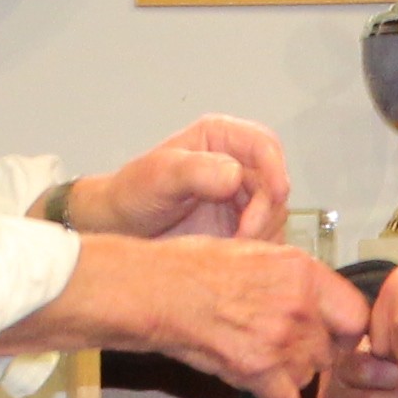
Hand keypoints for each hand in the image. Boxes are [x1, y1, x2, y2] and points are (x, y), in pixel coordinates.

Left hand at [59, 117, 288, 240]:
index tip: (277, 195)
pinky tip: (234, 259)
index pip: (264, 145)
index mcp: (220, 138)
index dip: (276, 168)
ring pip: (274, 213)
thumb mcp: (157, 177)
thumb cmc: (132, 194)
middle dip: (265, 212)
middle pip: (274, 183)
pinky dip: (256, 249)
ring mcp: (241, 195)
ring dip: (260, 234)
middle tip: (243, 237)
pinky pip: (264, 235)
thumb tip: (233, 175)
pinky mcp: (241, 223)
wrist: (120, 227)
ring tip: (232, 251)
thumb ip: (194, 172)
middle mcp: (236, 163)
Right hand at [134, 239, 363, 397]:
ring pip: (308, 376)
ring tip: (261, 358)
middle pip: (331, 350)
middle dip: (313, 353)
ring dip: (290, 374)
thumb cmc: (195, 267)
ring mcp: (280, 341)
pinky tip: (255, 382)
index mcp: (302, 271)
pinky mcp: (257, 371)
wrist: (158, 291)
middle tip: (284, 347)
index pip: (355, 315)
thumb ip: (295, 278)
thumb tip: (317, 299)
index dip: (345, 330)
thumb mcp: (258, 251)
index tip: (332, 334)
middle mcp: (299, 306)